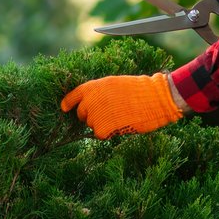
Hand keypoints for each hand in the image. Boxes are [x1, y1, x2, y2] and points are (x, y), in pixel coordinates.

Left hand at [60, 72, 182, 138]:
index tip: (64, 108)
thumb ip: (100, 93)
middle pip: (81, 114)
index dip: (68, 103)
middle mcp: (90, 100)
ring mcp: (94, 115)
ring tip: (119, 117)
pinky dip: (108, 133)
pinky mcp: (101, 128)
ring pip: (91, 125)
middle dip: (91, 116)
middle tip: (108, 114)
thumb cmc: (139, 90)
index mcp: (93, 86)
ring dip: (101, 124)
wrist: (153, 99)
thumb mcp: (115, 84)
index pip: (73, 96)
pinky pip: (99, 134)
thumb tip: (91, 105)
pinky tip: (120, 125)